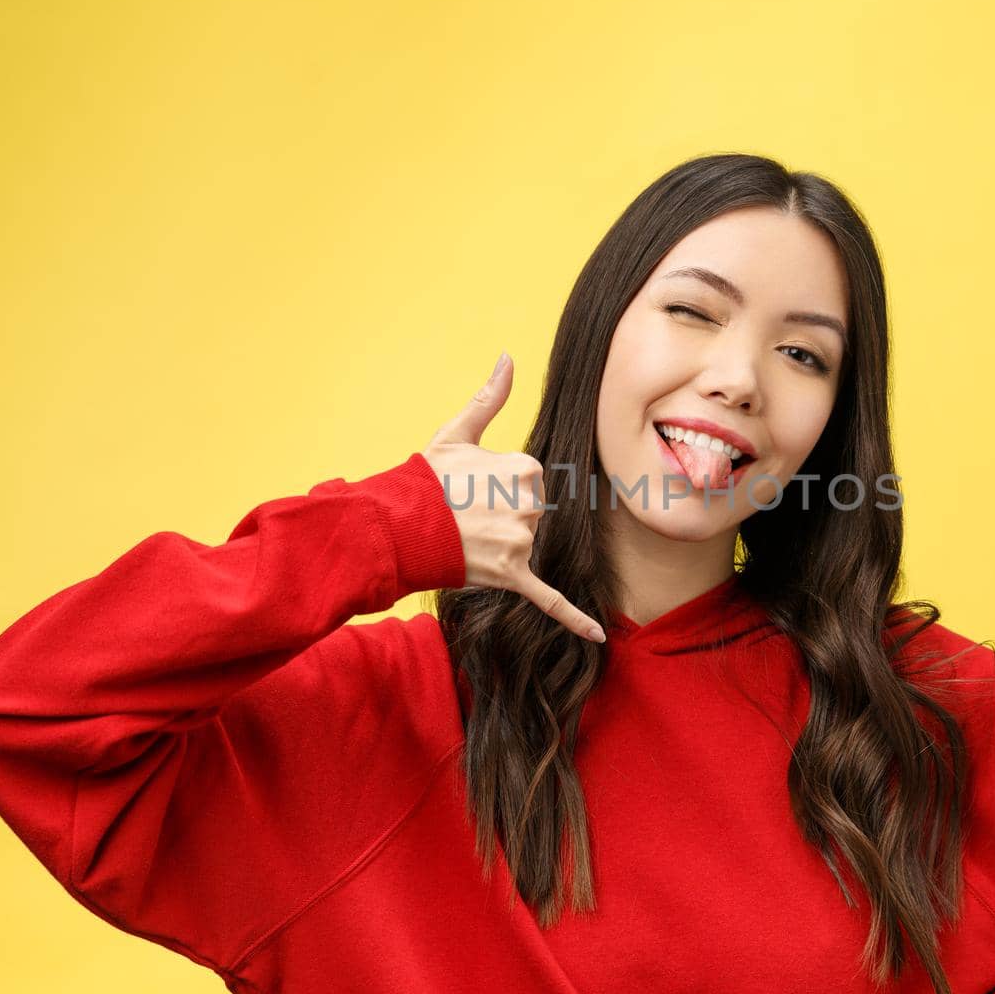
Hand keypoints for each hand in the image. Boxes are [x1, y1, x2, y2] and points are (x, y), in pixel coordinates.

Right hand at [423, 352, 606, 643]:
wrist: (396, 525)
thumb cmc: (426, 479)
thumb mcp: (458, 432)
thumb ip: (490, 397)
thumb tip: (508, 356)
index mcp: (526, 468)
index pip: (531, 480)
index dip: (500, 485)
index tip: (472, 487)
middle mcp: (531, 504)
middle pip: (533, 512)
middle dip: (504, 514)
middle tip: (467, 513)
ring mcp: (523, 541)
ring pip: (529, 544)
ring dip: (503, 544)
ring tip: (466, 536)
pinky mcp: (514, 575)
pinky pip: (551, 600)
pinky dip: (576, 618)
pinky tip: (598, 636)